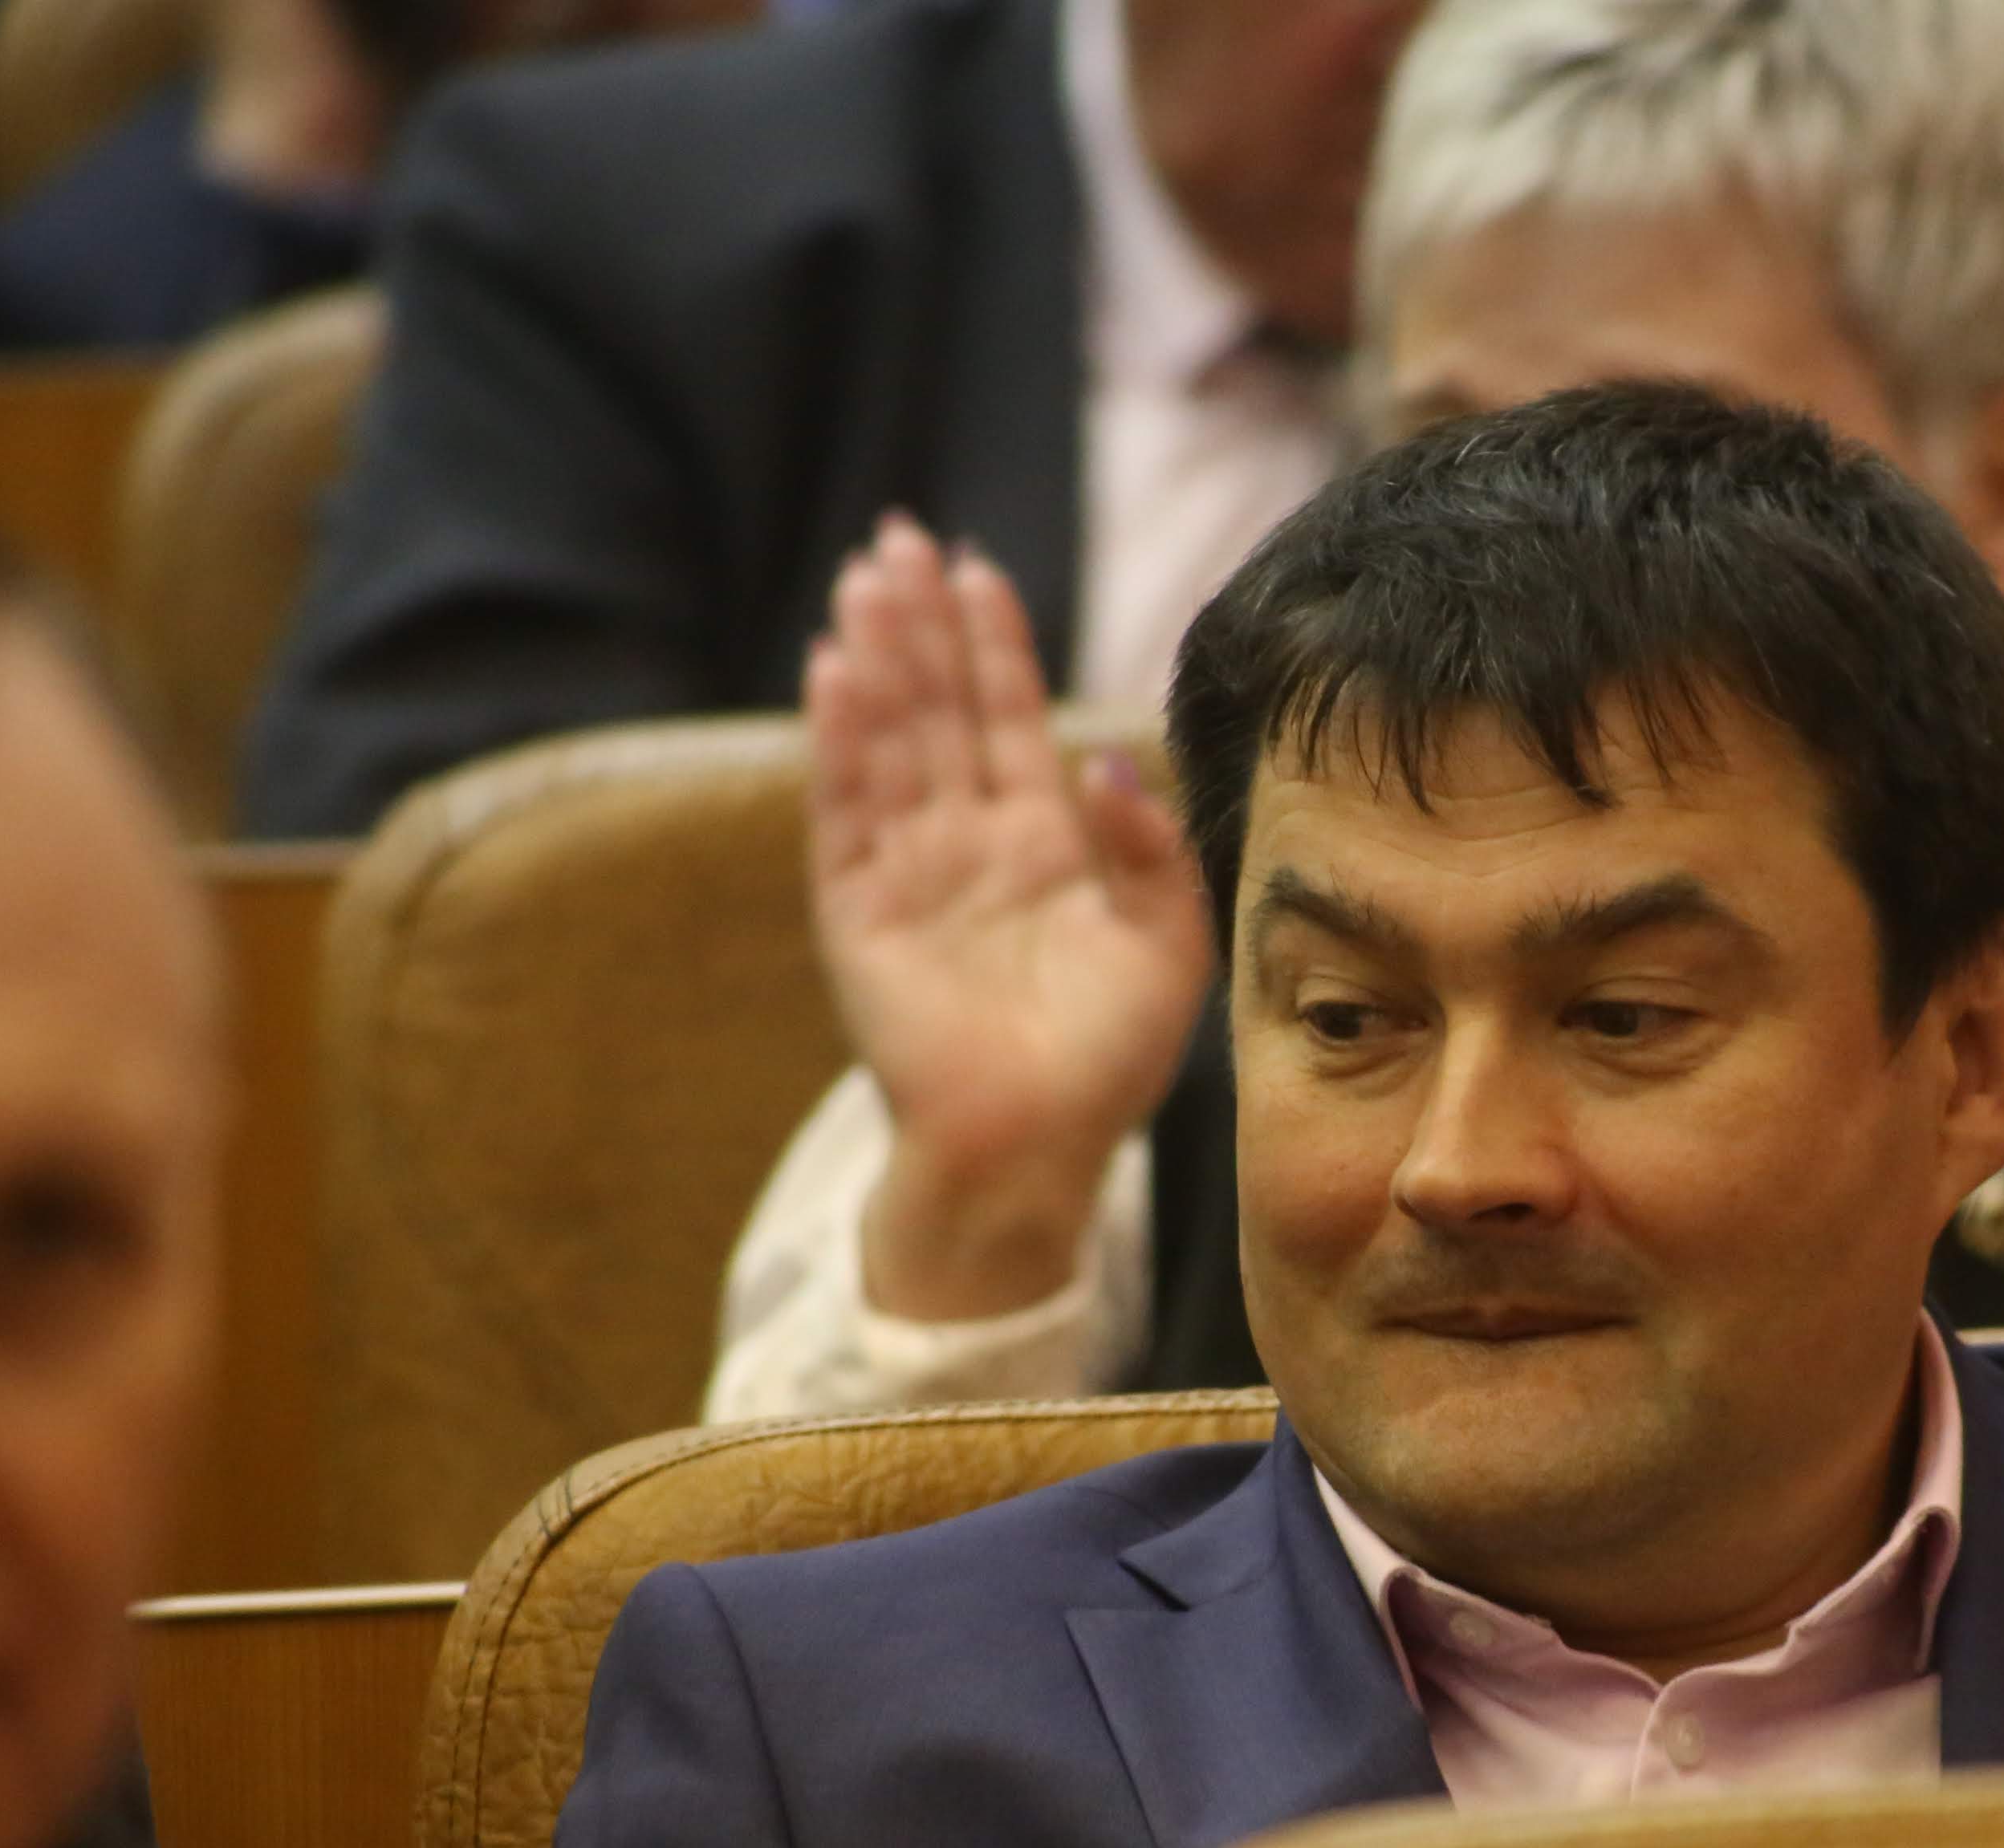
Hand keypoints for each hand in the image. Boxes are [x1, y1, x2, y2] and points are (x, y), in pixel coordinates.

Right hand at [807, 515, 1214, 1320]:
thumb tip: (1105, 759)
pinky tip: (834, 672)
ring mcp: (908, 875)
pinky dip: (840, 743)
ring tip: (863, 582)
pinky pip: (847, 811)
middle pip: (939, 711)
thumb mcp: (1169, 948)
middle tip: (898, 539)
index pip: (1010, 720)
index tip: (977, 569)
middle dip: (920, 626)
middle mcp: (968, 846)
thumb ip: (1152, 850)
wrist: (1036, 1153)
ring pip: (889, 744)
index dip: (993, 645)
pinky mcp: (859, 914)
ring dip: (875, 662)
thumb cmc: (1107, 1065)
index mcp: (1042, 845)